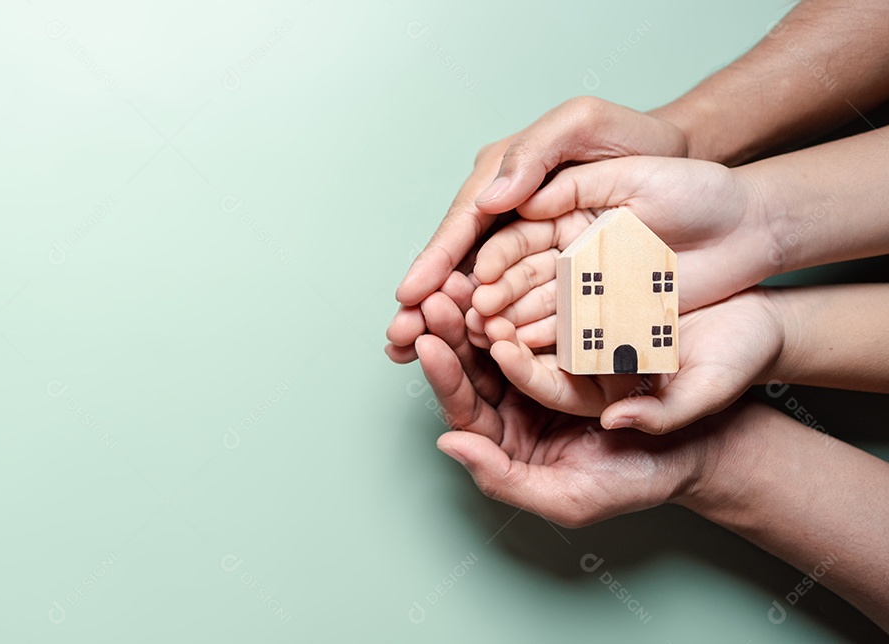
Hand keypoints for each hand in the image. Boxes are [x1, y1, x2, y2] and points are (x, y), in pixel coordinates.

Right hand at [387, 97, 688, 362]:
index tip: (412, 292)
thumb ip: (536, 152)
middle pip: (464, 266)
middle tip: (397, 336)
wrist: (718, 197)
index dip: (437, 259)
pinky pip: (527, 318)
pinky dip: (498, 339)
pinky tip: (474, 363)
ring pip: (488, 296)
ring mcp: (541, 260)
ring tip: (417, 357)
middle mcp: (516, 222)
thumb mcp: (590, 124)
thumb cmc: (650, 147)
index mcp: (513, 181)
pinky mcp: (569, 292)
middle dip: (428, 302)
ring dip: (453, 328)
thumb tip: (492, 198)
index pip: (466, 223)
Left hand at [412, 286, 737, 526]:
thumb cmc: (639, 482)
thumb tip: (450, 443)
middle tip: (437, 296)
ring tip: (461, 275)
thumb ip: (506, 479)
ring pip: (499, 333)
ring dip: (479, 304)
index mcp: (508, 440)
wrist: (698, 448)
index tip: (428, 343)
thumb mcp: (572, 498)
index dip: (446, 376)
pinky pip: (536, 314)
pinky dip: (519, 292)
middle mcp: (516, 402)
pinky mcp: (569, 339)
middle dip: (452, 330)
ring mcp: (542, 366)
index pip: (466, 407)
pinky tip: (502, 268)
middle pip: (473, 365)